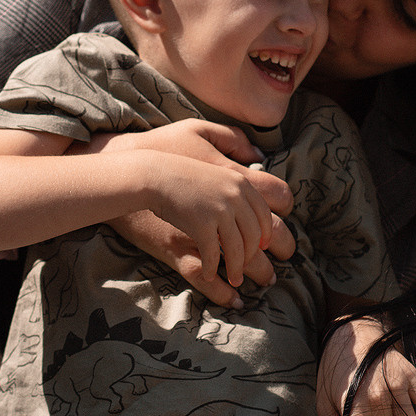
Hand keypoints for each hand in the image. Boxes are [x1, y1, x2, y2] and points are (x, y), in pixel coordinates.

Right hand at [74, 121, 294, 308]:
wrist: (149, 172)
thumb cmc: (171, 153)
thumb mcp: (205, 135)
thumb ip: (234, 141)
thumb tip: (257, 153)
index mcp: (240, 182)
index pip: (265, 214)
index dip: (266, 234)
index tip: (262, 246)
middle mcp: (236, 197)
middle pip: (256, 236)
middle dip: (258, 258)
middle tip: (259, 274)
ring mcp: (220, 212)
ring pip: (239, 250)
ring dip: (237, 269)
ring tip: (235, 280)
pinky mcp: (202, 227)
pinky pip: (214, 255)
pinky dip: (212, 269)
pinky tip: (209, 274)